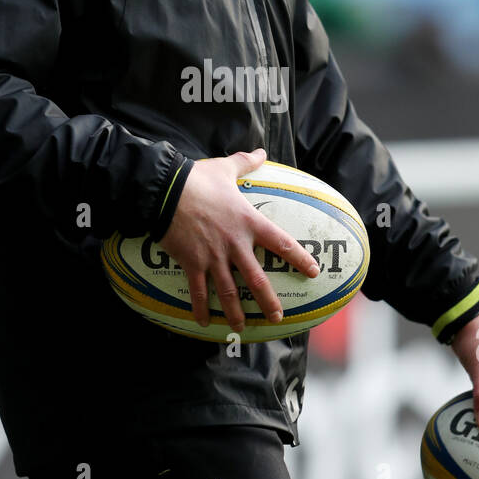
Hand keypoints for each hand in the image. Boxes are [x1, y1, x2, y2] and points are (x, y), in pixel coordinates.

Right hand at [157, 148, 320, 331]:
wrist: (166, 192)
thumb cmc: (197, 180)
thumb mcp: (225, 168)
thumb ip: (246, 162)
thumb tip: (261, 151)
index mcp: (248, 222)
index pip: (281, 243)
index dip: (299, 259)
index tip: (312, 272)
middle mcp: (235, 244)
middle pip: (257, 279)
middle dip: (269, 301)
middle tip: (279, 316)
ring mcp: (213, 257)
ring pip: (229, 292)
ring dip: (237, 313)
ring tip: (242, 328)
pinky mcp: (192, 264)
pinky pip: (198, 292)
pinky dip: (201, 309)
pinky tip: (203, 323)